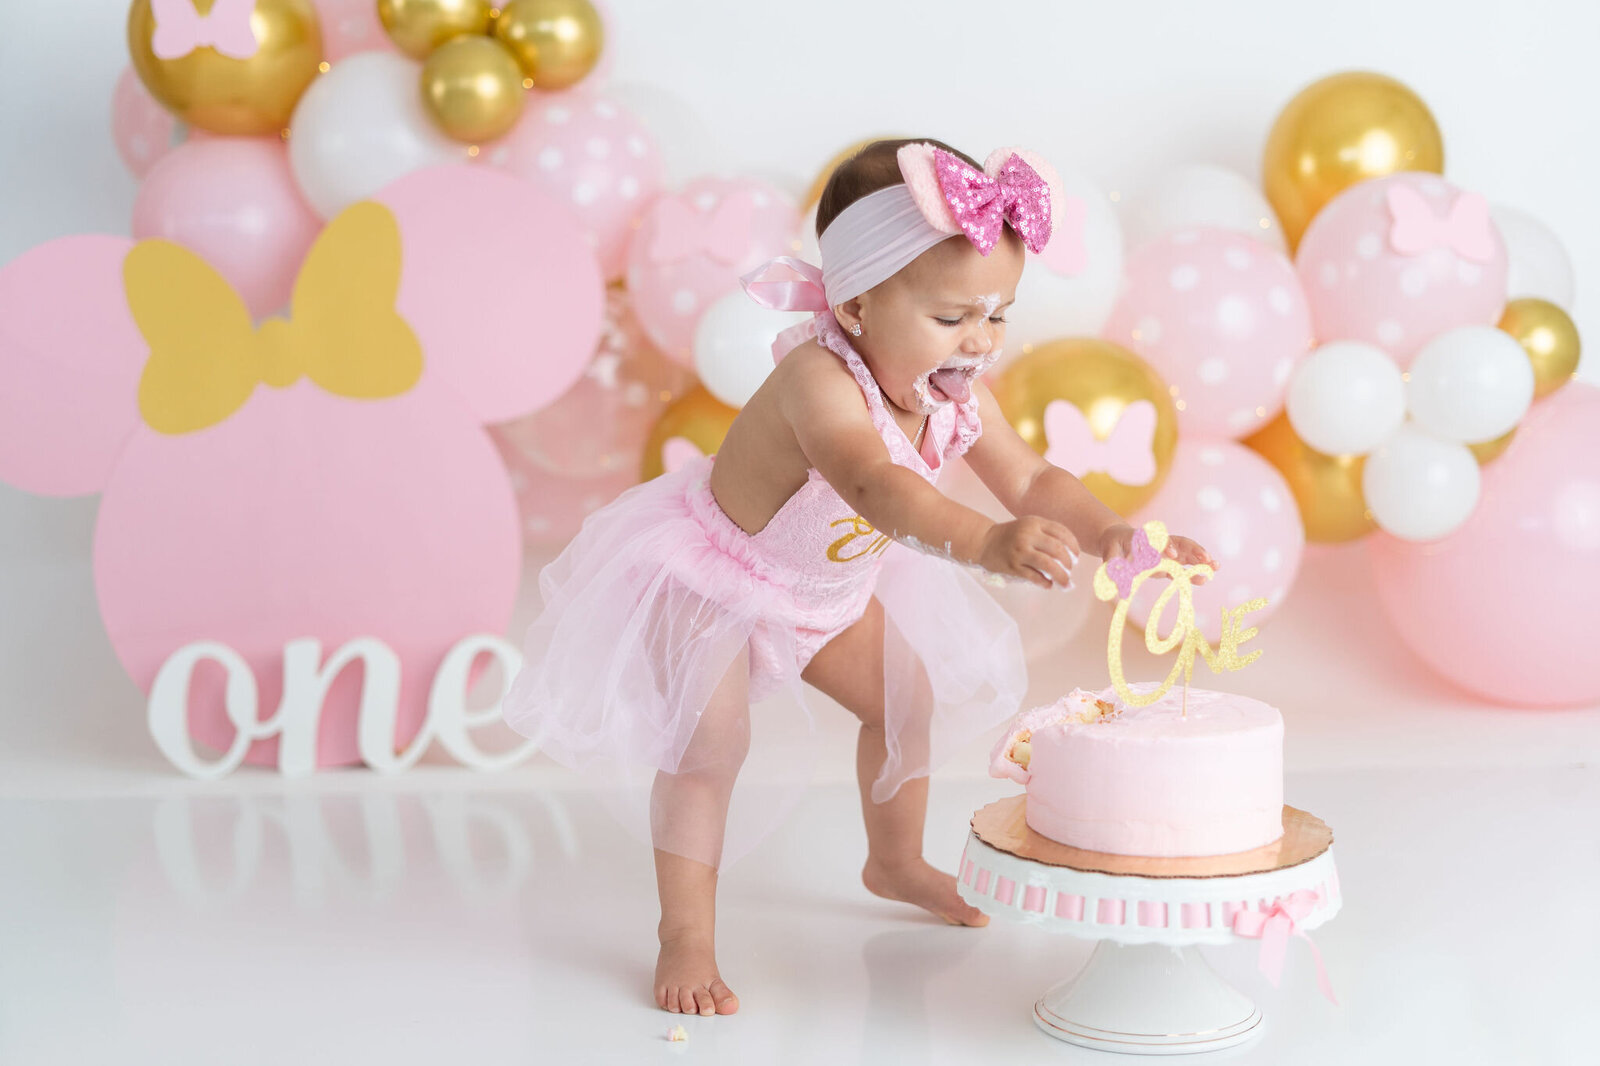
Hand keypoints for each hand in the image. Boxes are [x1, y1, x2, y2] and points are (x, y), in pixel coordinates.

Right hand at [979, 517, 1079, 589]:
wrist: (984, 542)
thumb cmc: (1012, 536)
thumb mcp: (1029, 526)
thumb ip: (1048, 534)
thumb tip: (1072, 555)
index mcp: (1034, 522)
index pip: (1062, 532)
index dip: (1074, 546)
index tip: (1077, 557)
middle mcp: (1027, 535)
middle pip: (1058, 549)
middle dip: (1068, 562)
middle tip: (1070, 570)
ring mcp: (1019, 551)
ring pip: (1048, 565)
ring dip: (1061, 576)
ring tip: (1066, 583)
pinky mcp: (1012, 566)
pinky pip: (1035, 577)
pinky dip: (1045, 582)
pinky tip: (1048, 584)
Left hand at [1099, 524, 1218, 583]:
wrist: (1118, 540)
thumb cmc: (1113, 545)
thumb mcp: (1109, 552)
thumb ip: (1112, 564)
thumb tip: (1112, 582)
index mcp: (1146, 538)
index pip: (1158, 541)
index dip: (1165, 546)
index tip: (1172, 555)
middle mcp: (1161, 543)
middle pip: (1180, 543)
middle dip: (1193, 550)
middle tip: (1205, 558)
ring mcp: (1168, 551)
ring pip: (1188, 553)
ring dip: (1201, 559)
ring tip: (1216, 566)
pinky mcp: (1170, 561)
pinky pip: (1185, 565)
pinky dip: (1195, 570)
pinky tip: (1207, 577)